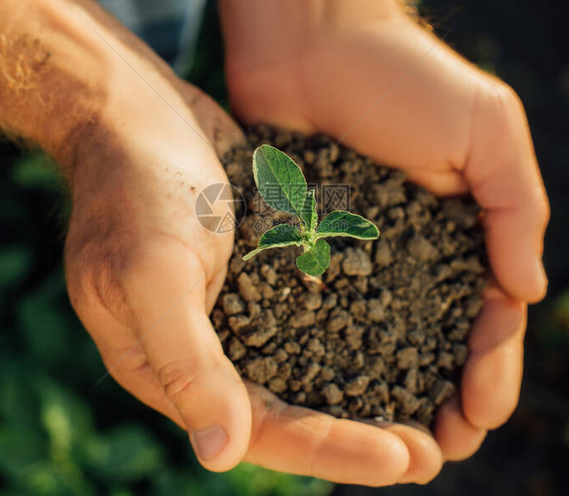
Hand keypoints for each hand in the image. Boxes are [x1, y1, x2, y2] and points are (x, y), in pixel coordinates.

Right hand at [62, 71, 443, 483]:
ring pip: (313, 367)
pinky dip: (362, 326)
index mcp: (171, 368)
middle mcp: (211, 349)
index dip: (331, 450)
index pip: (260, 429)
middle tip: (435, 452)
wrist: (133, 110)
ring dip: (371, 389)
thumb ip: (186, 361)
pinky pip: (319, 310)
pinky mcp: (265, 270)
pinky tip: (414, 328)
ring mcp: (241, 309)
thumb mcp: (151, 272)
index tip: (404, 458)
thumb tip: (222, 454)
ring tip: (437, 404)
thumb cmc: (130, 188)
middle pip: (295, 411)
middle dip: (363, 435)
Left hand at [225, 16, 546, 461]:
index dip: (492, 370)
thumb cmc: (404, 77)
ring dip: (389, 397)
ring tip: (388, 448)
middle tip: (439, 450)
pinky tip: (325, 400)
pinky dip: (328, 358)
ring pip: (378, 344)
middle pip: (436, 346)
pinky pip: (319, 315)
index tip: (481, 409)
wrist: (311, 40)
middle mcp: (414, 255)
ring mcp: (358, 258)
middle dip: (445, 400)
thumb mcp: (486, 129)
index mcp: (468, 234)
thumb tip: (528, 294)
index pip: (491, 320)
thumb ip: (517, 207)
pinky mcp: (304, 250)